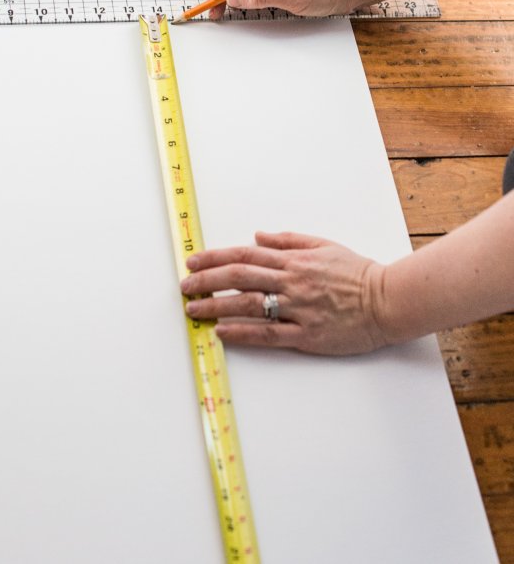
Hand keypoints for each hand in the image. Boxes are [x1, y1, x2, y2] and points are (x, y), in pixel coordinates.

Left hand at [180, 231, 388, 355]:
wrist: (388, 300)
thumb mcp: (324, 245)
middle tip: (184, 286)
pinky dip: (243, 332)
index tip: (193, 262)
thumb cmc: (358, 273)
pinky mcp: (307, 335)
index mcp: (294, 260)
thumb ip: (288, 240)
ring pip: (248, 305)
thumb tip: (257, 236)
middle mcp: (292, 281)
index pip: (245, 255)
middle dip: (206, 281)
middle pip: (239, 277)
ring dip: (216, 306)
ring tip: (193, 309)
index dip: (215, 258)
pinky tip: (222, 332)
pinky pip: (269, 334)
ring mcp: (298, 309)